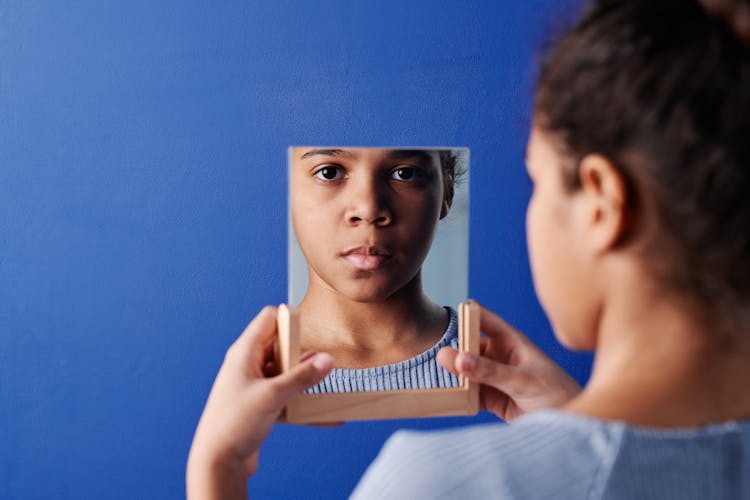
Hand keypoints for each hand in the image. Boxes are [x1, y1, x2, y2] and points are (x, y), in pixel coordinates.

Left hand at [187, 306, 333, 499]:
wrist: (217, 462)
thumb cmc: (233, 424)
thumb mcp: (272, 395)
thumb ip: (302, 377)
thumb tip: (327, 360)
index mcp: (244, 353)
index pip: (269, 319)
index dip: (290, 319)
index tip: (310, 331)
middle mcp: (248, 365)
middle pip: (281, 346)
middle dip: (303, 353)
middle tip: (322, 362)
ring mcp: (254, 386)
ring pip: (286, 373)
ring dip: (304, 379)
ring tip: (327, 384)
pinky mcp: (260, 405)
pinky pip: (287, 397)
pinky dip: (303, 404)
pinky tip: (326, 417)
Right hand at [437, 304, 580, 421]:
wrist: (571, 427)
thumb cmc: (556, 395)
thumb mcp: (522, 380)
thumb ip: (489, 371)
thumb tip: (456, 357)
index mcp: (511, 341)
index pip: (483, 320)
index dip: (464, 314)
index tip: (443, 316)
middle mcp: (500, 356)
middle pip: (468, 347)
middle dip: (452, 349)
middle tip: (434, 354)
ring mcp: (493, 378)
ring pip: (465, 371)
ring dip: (452, 374)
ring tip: (433, 376)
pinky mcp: (490, 399)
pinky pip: (468, 394)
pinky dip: (457, 396)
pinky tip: (444, 396)